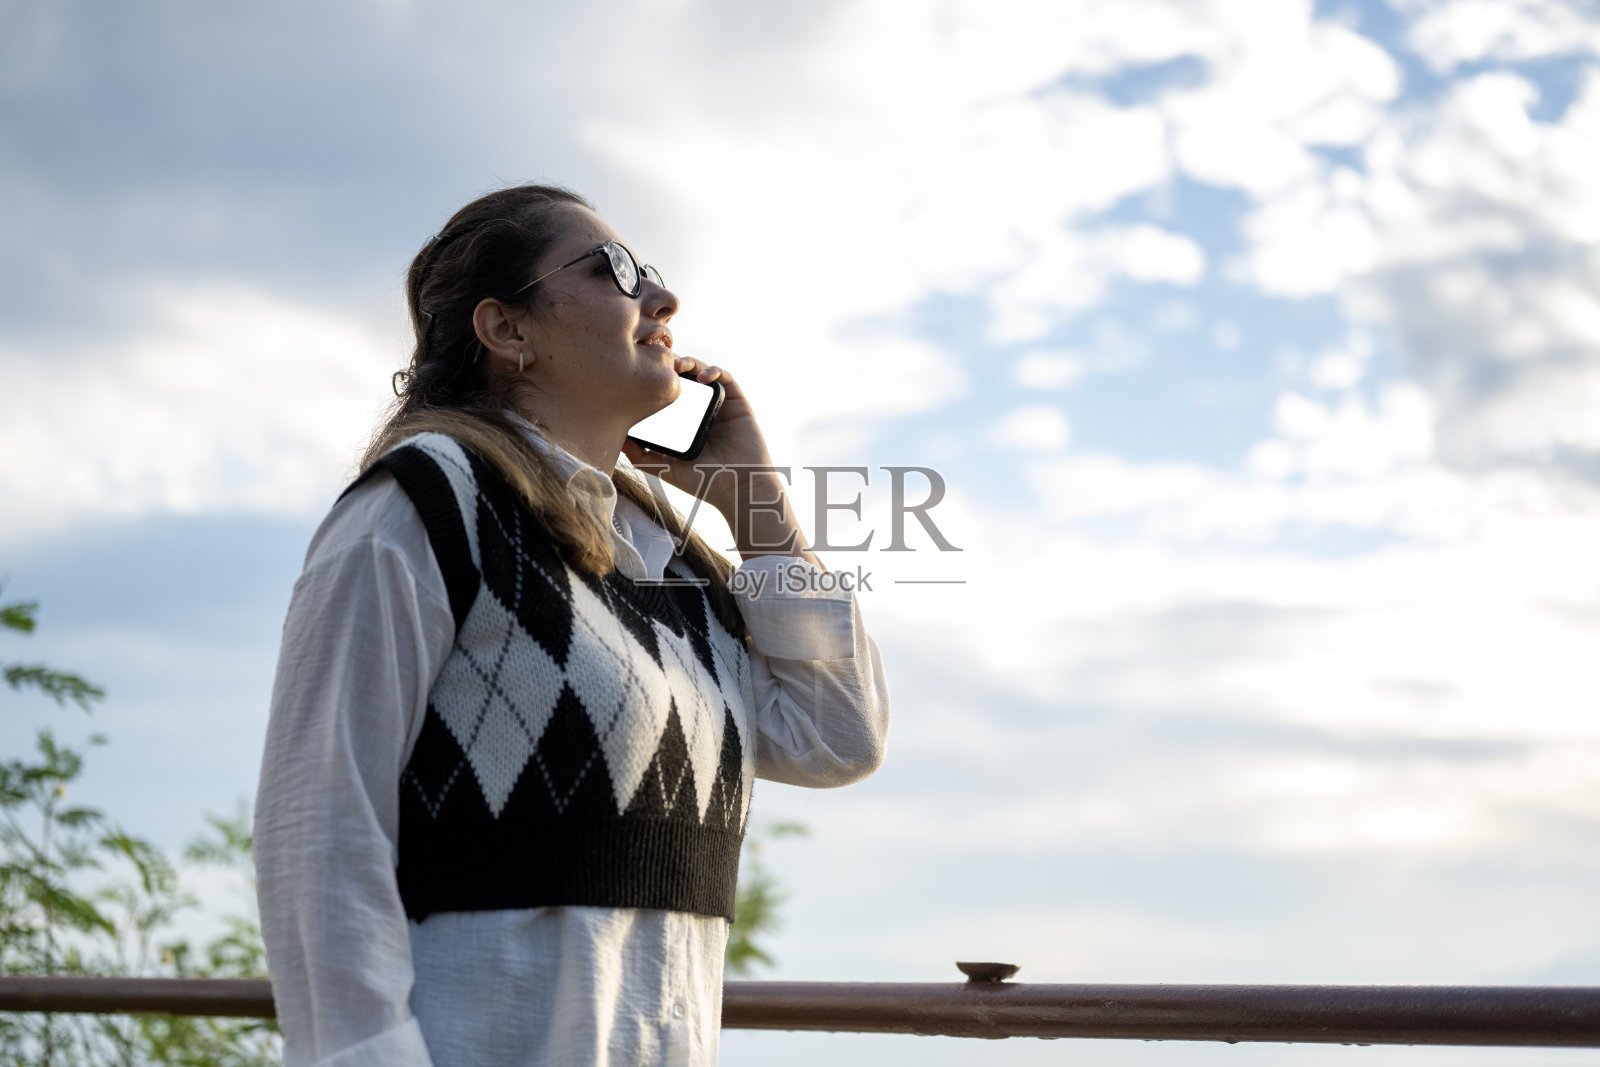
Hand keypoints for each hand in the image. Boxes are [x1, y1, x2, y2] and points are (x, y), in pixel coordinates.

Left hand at [620, 356, 818, 564]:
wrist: (737, 489)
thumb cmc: (705, 482)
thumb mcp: (665, 467)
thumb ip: (641, 455)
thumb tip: (616, 439)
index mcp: (687, 422)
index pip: (670, 393)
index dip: (657, 381)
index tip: (640, 374)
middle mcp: (704, 410)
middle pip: (685, 379)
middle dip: (671, 366)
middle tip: (656, 361)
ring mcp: (721, 405)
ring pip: (704, 372)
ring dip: (690, 363)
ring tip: (676, 365)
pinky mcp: (739, 403)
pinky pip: (727, 378)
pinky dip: (714, 371)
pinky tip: (702, 377)